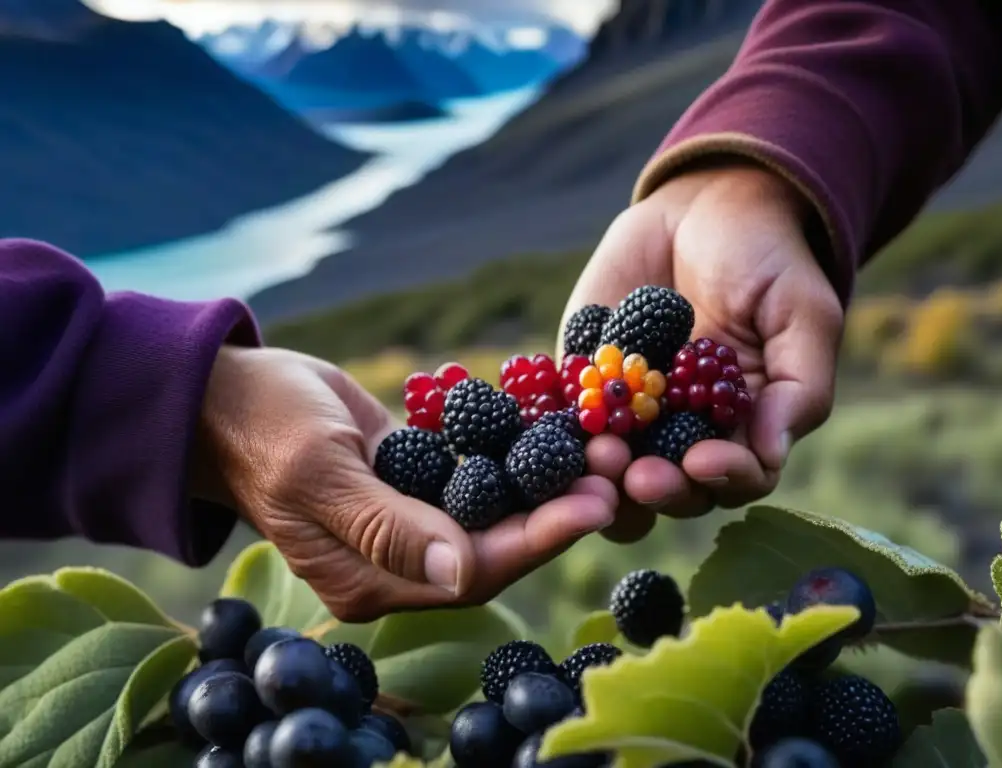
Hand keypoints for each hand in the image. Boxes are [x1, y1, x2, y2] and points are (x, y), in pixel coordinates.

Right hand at [193, 347, 617, 621]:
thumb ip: (385, 526)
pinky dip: (513, 452)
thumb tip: (459, 572)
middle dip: (558, 510)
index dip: (538, 539)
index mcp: (371, 578)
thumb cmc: (262, 431)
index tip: (594, 504)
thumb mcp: (318, 474)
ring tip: (599, 445)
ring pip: (493, 509)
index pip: (472, 570)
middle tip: (616, 471)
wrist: (227, 397)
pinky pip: (475, 472)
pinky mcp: (415, 477)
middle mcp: (398, 558)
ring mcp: (408, 517)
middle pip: (496, 545)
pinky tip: (555, 425)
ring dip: (545, 480)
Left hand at [559, 167, 842, 540]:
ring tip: (598, 456)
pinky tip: (550, 432)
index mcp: (745, 426)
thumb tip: (771, 453)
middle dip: (658, 487)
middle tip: (637, 476)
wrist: (703, 206)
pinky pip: (568, 419)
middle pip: (674, 486)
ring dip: (605, 476)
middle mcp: (687, 431)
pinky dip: (557, 432)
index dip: (723, 478)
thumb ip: (799, 384)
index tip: (702, 461)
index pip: (739, 476)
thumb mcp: (802, 312)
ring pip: (615, 469)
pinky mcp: (583, 383)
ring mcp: (631, 412)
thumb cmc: (767, 259)